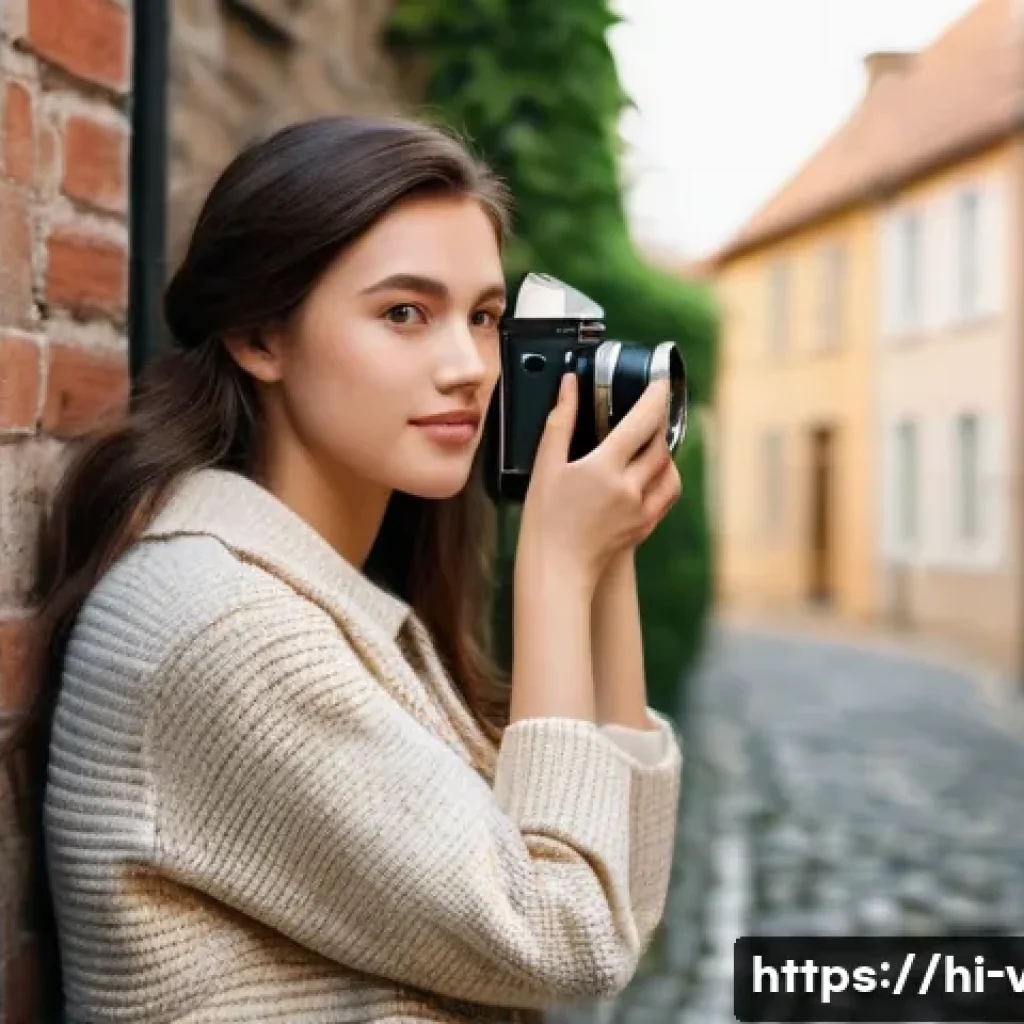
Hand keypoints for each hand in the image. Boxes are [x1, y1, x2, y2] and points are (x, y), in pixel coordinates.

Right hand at [518, 372, 681, 591]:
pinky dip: (666, 478)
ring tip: (651, 441)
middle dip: (659, 423)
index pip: (643, 421)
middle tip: (651, 409)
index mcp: (605, 467)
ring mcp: (641, 509)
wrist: (556, 571)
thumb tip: (570, 386)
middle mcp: (630, 487)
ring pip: (669, 470)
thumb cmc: (544, 521)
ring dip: (665, 451)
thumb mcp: (545, 466)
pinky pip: (667, 496)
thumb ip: (560, 421)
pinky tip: (651, 474)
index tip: (659, 382)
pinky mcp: (644, 527)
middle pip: (660, 444)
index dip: (655, 397)